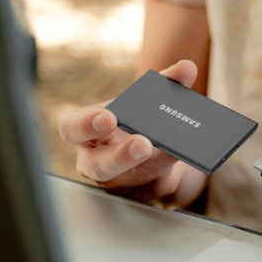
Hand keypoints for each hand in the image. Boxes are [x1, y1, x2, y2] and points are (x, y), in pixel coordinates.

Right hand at [58, 60, 200, 202]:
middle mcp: (94, 160)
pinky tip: (189, 154)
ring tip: (173, 151)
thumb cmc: (136, 119)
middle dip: (122, 156)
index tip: (108, 117)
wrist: (152, 147)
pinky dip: (173, 167)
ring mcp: (117, 181)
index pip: (71, 129)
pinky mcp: (142, 192)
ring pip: (131, 180)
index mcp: (84, 131)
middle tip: (143, 143)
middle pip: (100, 166)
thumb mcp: (145, 100)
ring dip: (153, 166)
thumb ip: (164, 82)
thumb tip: (187, 68)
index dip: (85, 124)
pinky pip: (157, 184)